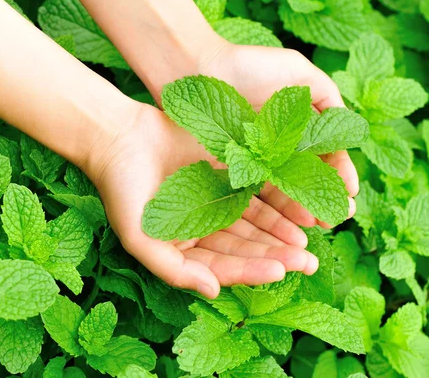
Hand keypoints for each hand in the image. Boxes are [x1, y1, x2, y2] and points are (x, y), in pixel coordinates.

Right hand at [86, 102, 319, 298]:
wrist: (119, 135)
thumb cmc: (122, 190)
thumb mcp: (139, 237)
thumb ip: (173, 269)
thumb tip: (212, 291)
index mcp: (187, 248)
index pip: (225, 266)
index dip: (252, 270)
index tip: (280, 272)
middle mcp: (207, 228)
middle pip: (247, 246)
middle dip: (277, 255)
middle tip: (309, 262)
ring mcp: (220, 200)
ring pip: (257, 221)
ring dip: (282, 231)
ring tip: (308, 240)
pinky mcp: (229, 173)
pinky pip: (257, 190)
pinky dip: (277, 200)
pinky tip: (298, 208)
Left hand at [199, 43, 359, 227]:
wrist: (198, 69)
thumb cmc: (248, 66)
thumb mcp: (298, 70)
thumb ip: (326, 95)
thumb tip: (348, 126)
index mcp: (297, 124)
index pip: (325, 153)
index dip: (340, 172)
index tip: (350, 191)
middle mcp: (279, 144)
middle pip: (308, 176)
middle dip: (326, 196)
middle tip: (340, 215)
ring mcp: (256, 159)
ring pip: (285, 188)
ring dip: (304, 206)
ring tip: (319, 223)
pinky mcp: (233, 168)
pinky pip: (258, 191)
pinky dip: (275, 206)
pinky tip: (290, 219)